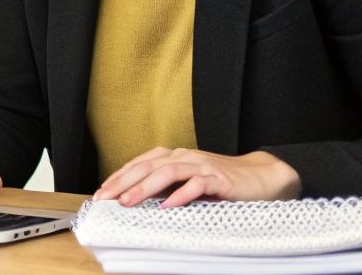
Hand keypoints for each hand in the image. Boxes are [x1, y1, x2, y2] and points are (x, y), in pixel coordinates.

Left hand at [95, 148, 299, 208]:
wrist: (260, 178)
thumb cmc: (221, 183)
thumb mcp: (189, 184)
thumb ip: (168, 189)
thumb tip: (137, 202)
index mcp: (175, 157)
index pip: (140, 163)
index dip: (119, 176)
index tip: (101, 193)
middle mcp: (185, 157)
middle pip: (148, 166)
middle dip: (124, 182)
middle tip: (106, 198)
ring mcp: (201, 166)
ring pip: (168, 172)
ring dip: (145, 187)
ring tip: (129, 201)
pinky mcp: (218, 178)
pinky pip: (197, 185)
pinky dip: (181, 195)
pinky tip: (167, 206)